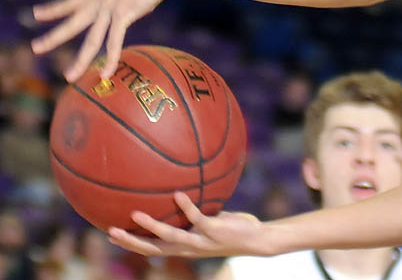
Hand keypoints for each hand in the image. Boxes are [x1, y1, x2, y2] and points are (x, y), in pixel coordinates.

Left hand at [31, 0, 170, 80]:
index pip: (70, 2)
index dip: (53, 9)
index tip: (35, 14)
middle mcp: (99, 1)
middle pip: (72, 23)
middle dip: (53, 37)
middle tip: (35, 48)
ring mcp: (109, 9)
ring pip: (92, 40)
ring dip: (80, 60)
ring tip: (69, 76)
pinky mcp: (123, 15)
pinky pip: (114, 42)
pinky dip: (110, 59)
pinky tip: (105, 74)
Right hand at [108, 192, 263, 256]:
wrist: (255, 239)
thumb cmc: (230, 228)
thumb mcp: (207, 220)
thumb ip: (193, 212)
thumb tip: (179, 190)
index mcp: (183, 246)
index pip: (151, 248)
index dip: (131, 243)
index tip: (111, 235)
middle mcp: (188, 248)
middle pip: (153, 248)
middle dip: (131, 242)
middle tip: (110, 231)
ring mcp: (200, 240)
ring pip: (171, 236)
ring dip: (152, 226)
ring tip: (135, 213)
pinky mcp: (214, 230)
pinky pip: (197, 218)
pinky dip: (187, 206)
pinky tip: (178, 193)